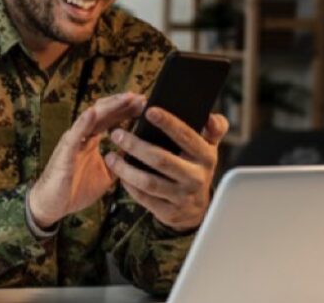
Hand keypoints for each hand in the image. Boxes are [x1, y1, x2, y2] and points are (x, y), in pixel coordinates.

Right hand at [28, 93, 145, 228]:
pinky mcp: (65, 152)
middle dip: (123, 104)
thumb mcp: (106, 174)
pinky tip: (93, 112)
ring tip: (127, 98)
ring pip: (92, 117)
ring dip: (110, 107)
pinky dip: (83, 122)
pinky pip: (75, 134)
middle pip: (104, 113)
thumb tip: (138, 153)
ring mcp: (73, 141)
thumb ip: (119, 161)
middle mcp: (82, 135)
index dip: (127, 110)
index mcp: (91, 140)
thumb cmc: (76, 189)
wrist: (53, 206)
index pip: (111, 119)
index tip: (146, 103)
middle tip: (143, 97)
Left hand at [105, 108, 229, 230]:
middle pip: (161, 160)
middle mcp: (196, 178)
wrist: (197, 208)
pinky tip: (118, 173)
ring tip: (110, 156)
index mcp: (205, 157)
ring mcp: (182, 197)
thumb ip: (213, 129)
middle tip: (116, 134)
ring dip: (125, 168)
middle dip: (136, 146)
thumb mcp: (208, 148)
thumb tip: (211, 117)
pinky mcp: (169, 212)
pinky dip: (128, 185)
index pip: (186, 137)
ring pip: (148, 182)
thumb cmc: (196, 167)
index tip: (149, 110)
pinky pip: (143, 198)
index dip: (168, 123)